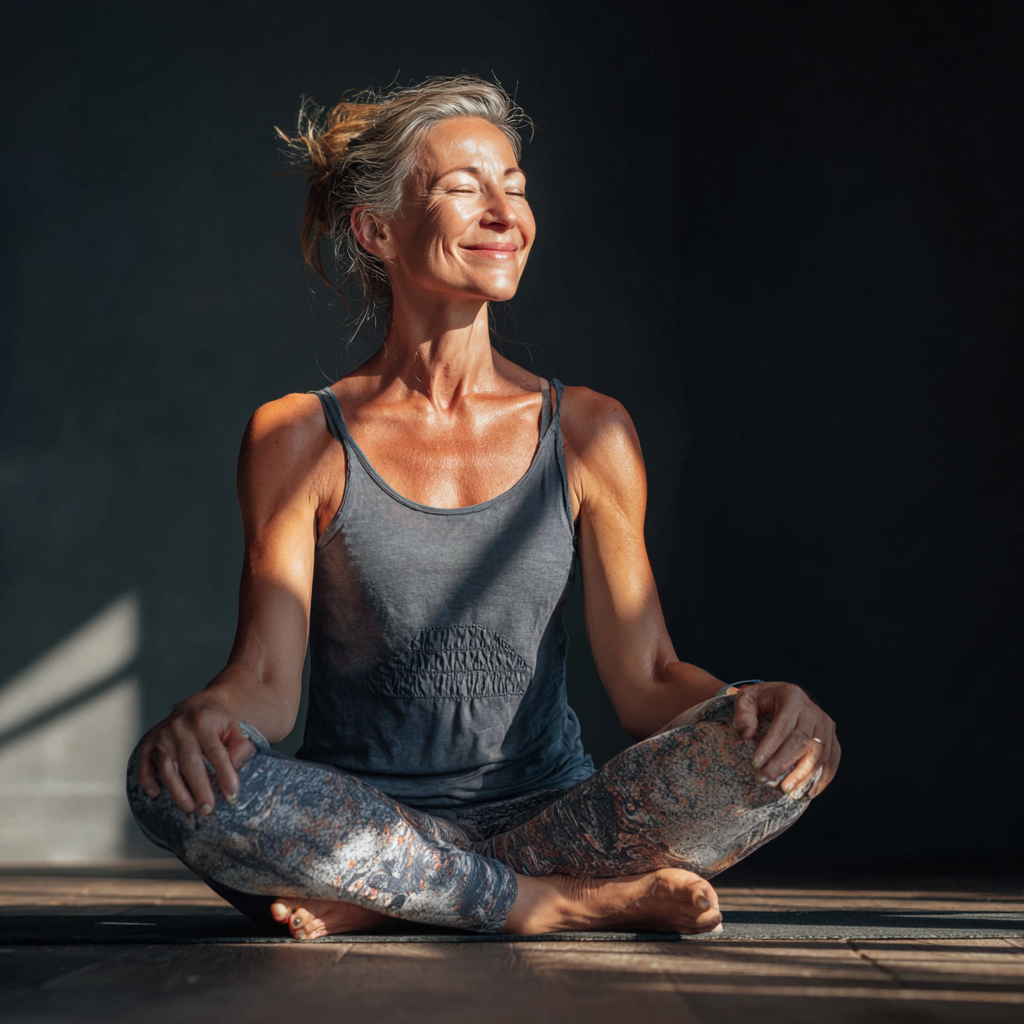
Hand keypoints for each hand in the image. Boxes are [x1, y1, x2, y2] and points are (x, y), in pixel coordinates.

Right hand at [135, 693, 254, 814]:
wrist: (194, 706)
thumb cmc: (215, 722)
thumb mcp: (233, 728)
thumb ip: (240, 746)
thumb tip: (237, 766)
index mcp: (204, 722)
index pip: (215, 752)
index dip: (224, 773)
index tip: (232, 792)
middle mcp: (180, 728)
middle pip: (189, 763)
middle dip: (199, 788)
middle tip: (207, 808)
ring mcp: (162, 735)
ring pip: (167, 767)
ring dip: (177, 790)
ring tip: (189, 807)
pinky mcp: (149, 742)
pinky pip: (144, 762)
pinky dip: (147, 779)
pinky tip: (155, 793)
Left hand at [731, 682, 839, 797]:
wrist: (786, 696)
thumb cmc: (764, 700)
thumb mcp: (747, 698)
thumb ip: (743, 714)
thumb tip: (746, 735)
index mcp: (793, 698)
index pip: (782, 727)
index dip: (770, 748)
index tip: (756, 765)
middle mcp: (814, 712)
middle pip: (802, 742)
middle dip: (783, 764)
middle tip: (766, 780)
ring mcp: (827, 727)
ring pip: (818, 755)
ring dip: (803, 775)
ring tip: (785, 790)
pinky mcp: (833, 740)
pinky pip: (831, 762)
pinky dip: (821, 779)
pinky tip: (806, 792)